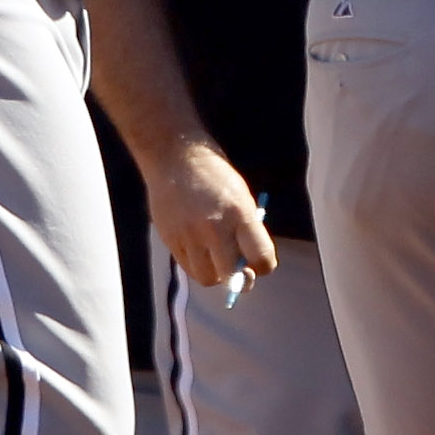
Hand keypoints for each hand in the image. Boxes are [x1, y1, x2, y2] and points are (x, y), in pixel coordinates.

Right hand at [145, 138, 277, 290]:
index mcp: (240, 213)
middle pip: (232, 275)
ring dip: (216, 274)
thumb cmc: (215, 175)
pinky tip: (198, 249)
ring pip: (207, 277)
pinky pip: (188, 267)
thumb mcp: (241, 195)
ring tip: (215, 257)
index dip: (263, 266)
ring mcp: (189, 235)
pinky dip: (196, 265)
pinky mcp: (170, 239)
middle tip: (239, 270)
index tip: (259, 264)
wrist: (175, 156)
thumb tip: (249, 263)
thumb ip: (247, 229)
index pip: (261, 257)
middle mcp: (214, 227)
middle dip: (240, 277)